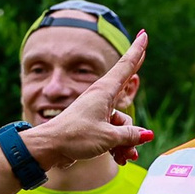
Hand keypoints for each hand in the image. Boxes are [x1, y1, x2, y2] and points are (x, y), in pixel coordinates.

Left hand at [20, 32, 153, 168]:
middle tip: (133, 147)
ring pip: (120, 128)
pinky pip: (111, 136)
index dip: (137, 51)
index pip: (126, 66)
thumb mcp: (108, 136)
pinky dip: (116, 147)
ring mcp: (96, 115)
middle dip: (132, 132)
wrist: (48, 149)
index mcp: (104, 92)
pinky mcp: (91, 128)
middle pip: (126, 113)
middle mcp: (100, 100)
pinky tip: (119, 159)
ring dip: (125, 144)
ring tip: (125, 157)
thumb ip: (130, 135)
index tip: (144, 34)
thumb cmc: (74, 137)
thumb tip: (146, 135)